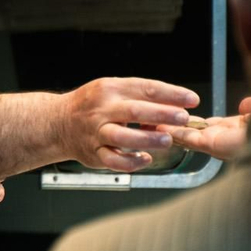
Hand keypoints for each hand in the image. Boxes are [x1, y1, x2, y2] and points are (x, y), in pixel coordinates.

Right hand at [62, 78, 199, 172]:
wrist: (58, 123)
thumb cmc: (92, 105)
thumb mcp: (112, 90)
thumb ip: (139, 97)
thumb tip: (174, 106)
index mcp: (110, 89)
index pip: (145, 88)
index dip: (171, 94)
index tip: (191, 99)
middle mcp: (102, 109)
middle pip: (135, 111)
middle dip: (162, 115)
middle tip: (183, 118)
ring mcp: (96, 132)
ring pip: (123, 137)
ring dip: (148, 139)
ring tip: (167, 140)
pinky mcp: (93, 153)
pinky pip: (114, 161)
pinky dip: (131, 162)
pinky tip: (145, 159)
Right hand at [163, 96, 250, 160]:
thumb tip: (246, 104)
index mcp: (241, 130)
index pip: (215, 125)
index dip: (198, 121)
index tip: (184, 116)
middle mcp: (228, 138)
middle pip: (198, 132)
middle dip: (180, 128)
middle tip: (159, 121)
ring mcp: (221, 143)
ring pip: (191, 136)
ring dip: (172, 132)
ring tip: (152, 125)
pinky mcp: (216, 145)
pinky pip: (191, 139)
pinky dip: (176, 134)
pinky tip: (161, 129)